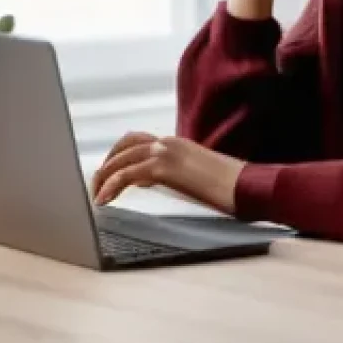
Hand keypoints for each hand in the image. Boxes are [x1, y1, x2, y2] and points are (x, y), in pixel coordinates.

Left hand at [89, 132, 246, 214]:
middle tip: (96, 186)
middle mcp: (169, 142)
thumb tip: (158, 184)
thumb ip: (177, 175)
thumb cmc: (230, 187)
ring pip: (121, 158)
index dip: (119, 156)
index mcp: (177, 144)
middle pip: (125, 146)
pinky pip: (127, 175)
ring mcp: (166, 152)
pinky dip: (110, 186)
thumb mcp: (197, 177)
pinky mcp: (165, 167)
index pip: (138, 141)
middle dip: (106, 165)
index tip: (109, 174)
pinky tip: (103, 201)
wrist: (247, 186)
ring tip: (95, 196)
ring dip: (103, 176)